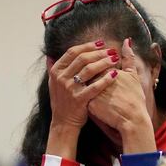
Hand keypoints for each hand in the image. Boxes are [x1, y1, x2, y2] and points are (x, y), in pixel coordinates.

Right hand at [45, 40, 118, 159]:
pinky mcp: (79, 99)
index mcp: (56, 71)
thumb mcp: (53, 84)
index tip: (101, 43)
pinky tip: (115, 74)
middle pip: (82, 58)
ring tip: (115, 59)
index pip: (72, 52)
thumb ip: (53, 69)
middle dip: (99, 52)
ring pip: (89, 69)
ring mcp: (69, 89)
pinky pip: (95, 86)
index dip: (88, 45)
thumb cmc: (62, 101)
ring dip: (104, 62)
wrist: (63, 122)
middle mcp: (61, 78)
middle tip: (111, 50)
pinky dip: (106, 79)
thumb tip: (50, 55)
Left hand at [87, 38, 155, 152]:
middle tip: (98, 81)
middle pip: (87, 71)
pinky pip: (82, 98)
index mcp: (105, 70)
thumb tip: (127, 40)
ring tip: (92, 89)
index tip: (102, 68)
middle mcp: (96, 79)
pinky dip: (85, 96)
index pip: (95, 61)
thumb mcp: (133, 75)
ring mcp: (90, 92)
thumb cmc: (134, 98)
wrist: (132, 119)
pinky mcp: (88, 104)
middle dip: (89, 73)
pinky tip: (88, 98)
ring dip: (85, 84)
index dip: (98, 63)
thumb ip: (129, 57)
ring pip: (83, 84)